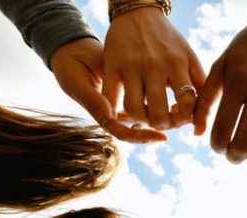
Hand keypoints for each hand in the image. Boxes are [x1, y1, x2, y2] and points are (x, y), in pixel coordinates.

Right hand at [50, 37, 165, 142]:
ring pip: (142, 117)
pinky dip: (157, 101)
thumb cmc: (69, 69)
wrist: (71, 52)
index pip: (124, 133)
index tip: (160, 136)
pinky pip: (144, 101)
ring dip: (159, 117)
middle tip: (176, 125)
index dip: (141, 136)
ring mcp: (120, 102)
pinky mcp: (126, 90)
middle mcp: (113, 113)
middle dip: (155, 129)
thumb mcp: (77, 84)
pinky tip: (172, 100)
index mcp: (102, 115)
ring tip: (177, 114)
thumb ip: (93, 101)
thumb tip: (109, 117)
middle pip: (137, 130)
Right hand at [101, 7, 204, 130]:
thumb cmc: (168, 41)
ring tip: (146, 117)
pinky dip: (116, 112)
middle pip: (159, 114)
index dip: (184, 119)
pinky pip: (112, 98)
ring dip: (141, 122)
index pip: (187, 104)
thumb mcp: (189, 58)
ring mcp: (132, 65)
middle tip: (163, 122)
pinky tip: (125, 113)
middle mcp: (154, 64)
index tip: (180, 117)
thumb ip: (199, 88)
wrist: (137, 12)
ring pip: (135, 110)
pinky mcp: (112, 65)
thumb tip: (200, 128)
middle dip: (164, 125)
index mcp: (177, 63)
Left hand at [194, 18, 246, 162]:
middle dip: (234, 156)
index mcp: (238, 81)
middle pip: (246, 142)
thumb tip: (198, 134)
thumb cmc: (243, 51)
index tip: (216, 147)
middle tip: (231, 155)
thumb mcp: (219, 68)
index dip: (217, 145)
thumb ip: (205, 101)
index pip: (223, 128)